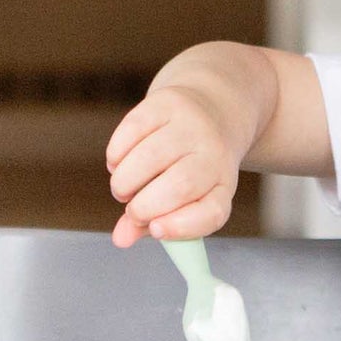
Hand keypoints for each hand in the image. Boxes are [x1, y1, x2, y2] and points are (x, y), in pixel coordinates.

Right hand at [105, 84, 242, 247]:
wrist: (214, 108)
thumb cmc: (193, 165)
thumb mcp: (187, 196)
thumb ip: (151, 222)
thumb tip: (120, 239)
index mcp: (224, 183)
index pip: (212, 212)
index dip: (182, 226)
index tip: (155, 230)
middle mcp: (215, 152)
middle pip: (180, 185)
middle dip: (143, 206)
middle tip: (132, 208)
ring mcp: (193, 124)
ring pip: (150, 157)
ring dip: (124, 181)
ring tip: (123, 187)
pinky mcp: (169, 102)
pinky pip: (132, 130)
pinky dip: (116, 154)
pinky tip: (118, 162)